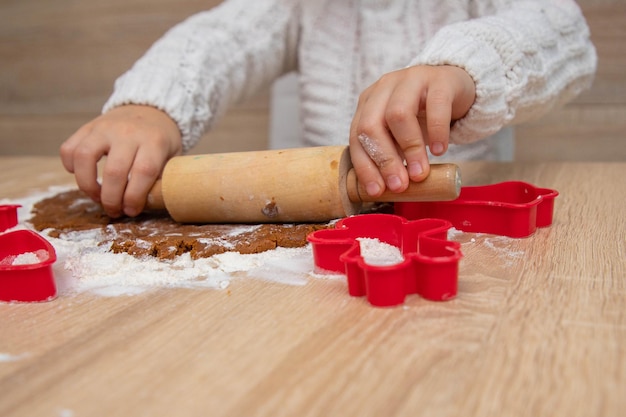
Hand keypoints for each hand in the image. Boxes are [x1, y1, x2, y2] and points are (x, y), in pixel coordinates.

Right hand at [60, 105, 181, 217]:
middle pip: (114, 171)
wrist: (150, 109)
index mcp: (154, 141)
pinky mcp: (87, 127)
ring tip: (96, 197)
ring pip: (84, 157)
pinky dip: (70, 167)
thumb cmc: (161, 141)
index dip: (135, 197)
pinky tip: (82, 175)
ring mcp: (104, 127)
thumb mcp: (172, 157)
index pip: (143, 172)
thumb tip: (147, 205)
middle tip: (114, 211)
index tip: (132, 211)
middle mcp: (127, 132)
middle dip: (111, 199)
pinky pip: (69, 148)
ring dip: (87, 185)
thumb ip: (162, 178)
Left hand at [349, 65, 474, 196]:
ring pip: (399, 114)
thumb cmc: (421, 115)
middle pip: (371, 125)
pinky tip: (440, 151)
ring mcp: (410, 80)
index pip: (356, 136)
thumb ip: (391, 154)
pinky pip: (436, 106)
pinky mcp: (439, 80)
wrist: (454, 87)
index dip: (365, 166)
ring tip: (420, 173)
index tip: (377, 191)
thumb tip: (391, 189)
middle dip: (384, 160)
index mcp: (368, 102)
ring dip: (409, 149)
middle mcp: (384, 88)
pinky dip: (437, 132)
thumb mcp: (399, 134)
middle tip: (400, 185)